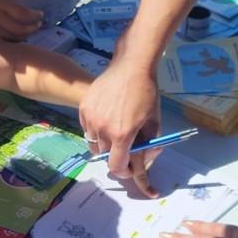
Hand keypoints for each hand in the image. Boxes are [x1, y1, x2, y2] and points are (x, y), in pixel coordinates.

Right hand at [0, 0, 42, 40]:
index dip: (35, 16)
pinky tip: (15, 39)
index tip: (41, 14)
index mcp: (1, 3)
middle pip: (18, 29)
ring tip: (29, 33)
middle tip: (38, 25)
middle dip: (32, 28)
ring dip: (23, 37)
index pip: (23, 14)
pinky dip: (10, 41)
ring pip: (9, 38)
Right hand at [79, 56, 161, 196]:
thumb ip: (150, 145)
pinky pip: (87, 129)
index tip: (129, 169)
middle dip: (116, 156)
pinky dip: (95, 130)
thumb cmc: (146, 92)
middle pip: (105, 156)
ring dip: (105, 144)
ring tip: (115, 131)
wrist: (131, 65)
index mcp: (122, 134)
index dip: (124, 171)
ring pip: (94, 143)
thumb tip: (144, 163)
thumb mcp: (154, 121)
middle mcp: (102, 129)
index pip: (116, 166)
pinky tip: (106, 119)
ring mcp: (90, 118)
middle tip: (125, 148)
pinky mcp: (83, 108)